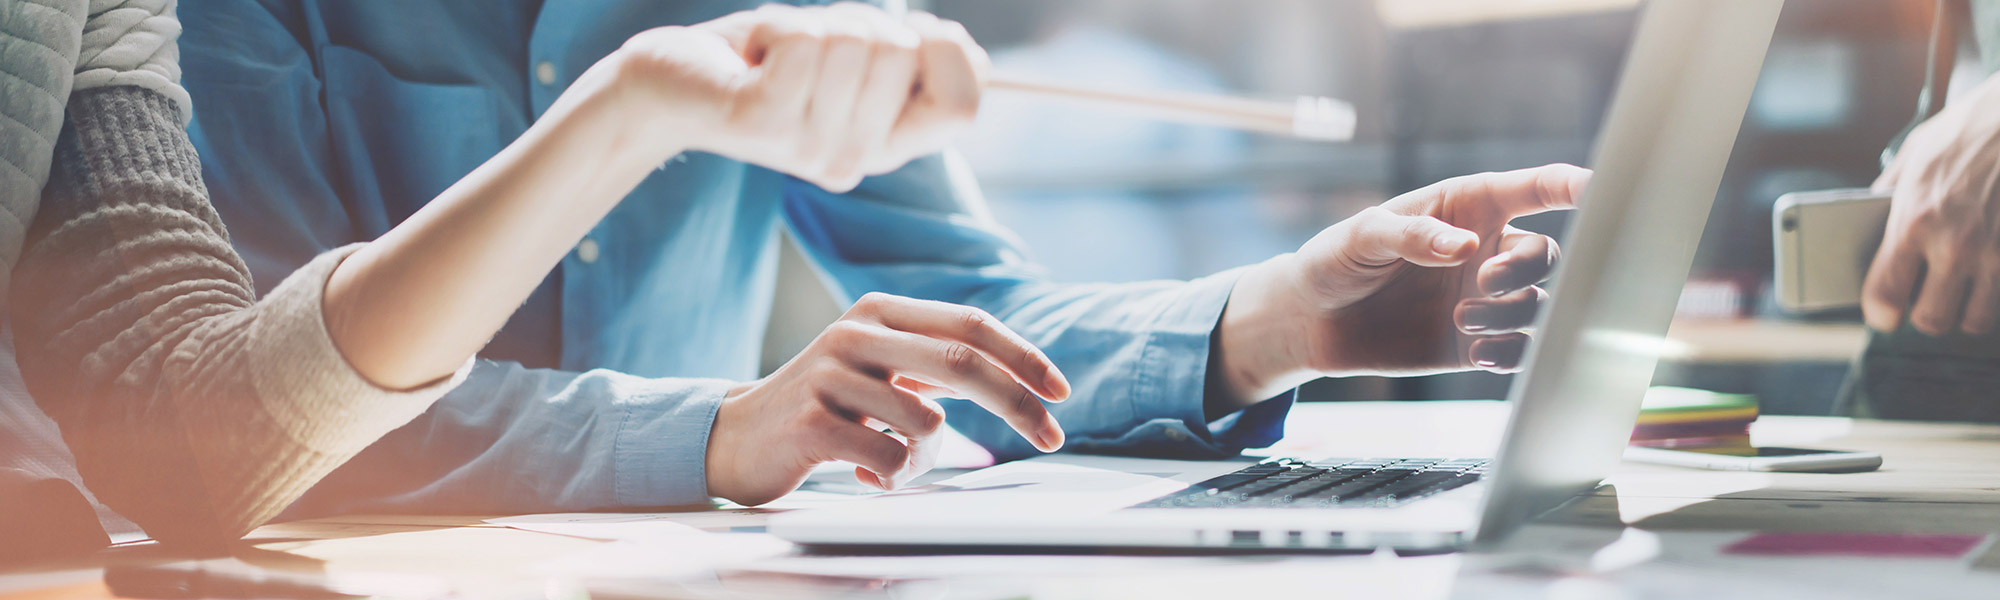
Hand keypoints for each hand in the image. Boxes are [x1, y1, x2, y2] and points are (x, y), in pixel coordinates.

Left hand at [606, 3, 987, 191]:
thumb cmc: (760, 63)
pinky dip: (776, 23)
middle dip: (858, 21)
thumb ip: (909, 61)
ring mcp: (810, 146)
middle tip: (808, 48)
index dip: (947, 51)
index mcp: (883, 146)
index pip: (963, 107)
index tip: (904, 32)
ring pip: (855, 41)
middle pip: (905, 54)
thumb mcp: (848, 60)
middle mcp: (853, 159)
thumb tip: (966, 51)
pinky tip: (751, 56)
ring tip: (774, 54)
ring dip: (811, 21)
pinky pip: (805, 41)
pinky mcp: (765, 121)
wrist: (666, 87)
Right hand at [705, 293, 1069, 505]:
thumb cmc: (825, 407)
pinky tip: (857, 471)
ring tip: (887, 460)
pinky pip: (888, 460)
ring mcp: (830, 375)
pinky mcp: (811, 421)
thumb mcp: (880, 368)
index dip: (1023, 356)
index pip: (970, 324)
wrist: (736, 437)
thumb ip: (934, 363)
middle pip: (963, 362)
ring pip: (928, 423)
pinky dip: (889, 477)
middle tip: (1053, 436)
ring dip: (926, 458)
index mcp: (880, 312)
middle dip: (1018, 403)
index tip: (1060, 391)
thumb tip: (1018, 381)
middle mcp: (856, 332)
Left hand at [1214, 165, 1588, 403]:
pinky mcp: (1475, 343)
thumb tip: (1466, 247)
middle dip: (1523, 269)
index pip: (1534, 189)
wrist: (1311, 320)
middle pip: (1547, 255)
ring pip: (1537, 306)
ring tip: (1461, 319)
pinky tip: (1481, 353)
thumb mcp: (1363, 235)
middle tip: (1481, 283)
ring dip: (1510, 313)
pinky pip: (1519, 350)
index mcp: (1467, 207)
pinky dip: (1512, 354)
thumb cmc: (1336, 259)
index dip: (1572, 186)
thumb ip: (1413, 236)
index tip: (1601, 188)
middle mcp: (1486, 250)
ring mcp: (1484, 298)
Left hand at [1863, 72, 1999, 335]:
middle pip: (1932, 321)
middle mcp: (1956, 245)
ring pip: (1975, 319)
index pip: (1885, 296)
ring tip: (1962, 289)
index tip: (1883, 314)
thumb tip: (1868, 220)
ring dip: (1966, 309)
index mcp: (1915, 222)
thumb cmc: (1971, 129)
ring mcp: (1998, 254)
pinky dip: (1997, 293)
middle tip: (1927, 298)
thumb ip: (1890, 193)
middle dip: (1926, 313)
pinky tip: (1991, 272)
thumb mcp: (1917, 154)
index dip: (1880, 314)